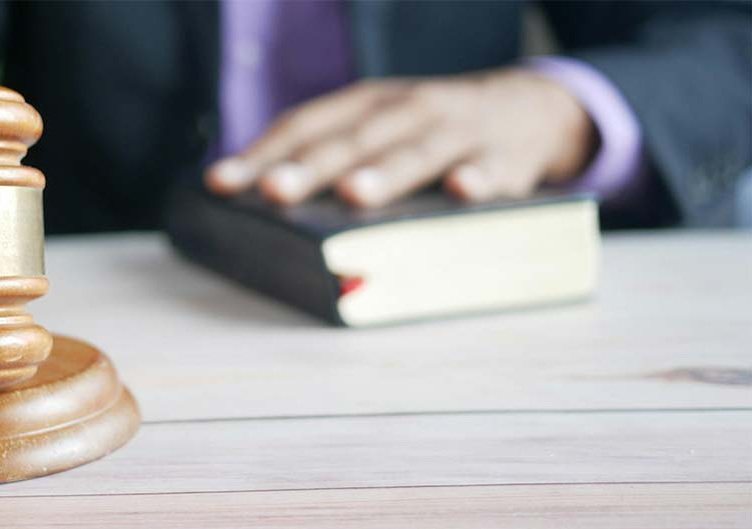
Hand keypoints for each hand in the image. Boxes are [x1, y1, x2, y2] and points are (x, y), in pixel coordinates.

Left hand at [205, 68, 597, 206]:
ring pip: (417, 152)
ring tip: (353, 194)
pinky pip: (492, 170)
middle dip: (311, 166)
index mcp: (368, 104)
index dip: (263, 152)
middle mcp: (407, 109)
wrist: (531, 110)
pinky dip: (478, 179)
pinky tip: (461, 192)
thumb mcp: (381, 131)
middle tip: (272, 191)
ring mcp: (458, 131)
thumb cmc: (432, 133)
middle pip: (353, 139)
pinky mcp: (506, 158)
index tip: (220, 182)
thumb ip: (333, 158)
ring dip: (385, 172)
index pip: (307, 124)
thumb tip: (263, 200)